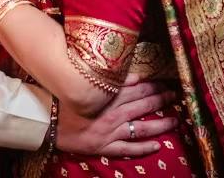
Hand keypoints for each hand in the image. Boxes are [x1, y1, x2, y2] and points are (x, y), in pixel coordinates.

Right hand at [54, 81, 178, 156]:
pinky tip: (157, 146)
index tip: (166, 83)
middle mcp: (114, 113)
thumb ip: (113, 80)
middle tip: (175, 98)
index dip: (154, 86)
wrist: (48, 121)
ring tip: (174, 121)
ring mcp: (111, 131)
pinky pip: (128, 148)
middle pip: (143, 106)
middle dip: (161, 101)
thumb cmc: (65, 99)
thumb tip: (136, 75)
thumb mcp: (87, 84)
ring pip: (142, 127)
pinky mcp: (105, 146)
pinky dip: (144, 148)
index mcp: (109, 96)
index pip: (138, 89)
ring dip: (160, 124)